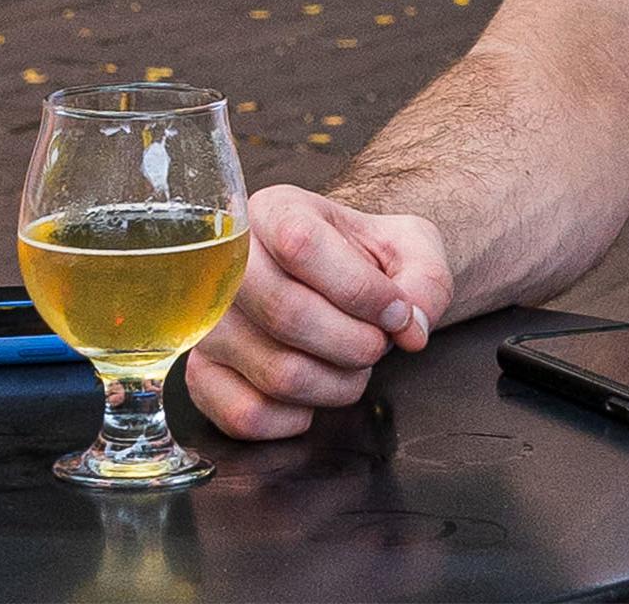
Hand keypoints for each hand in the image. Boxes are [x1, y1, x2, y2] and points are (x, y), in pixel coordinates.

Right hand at [182, 184, 451, 438]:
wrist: (338, 279)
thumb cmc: (368, 260)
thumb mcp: (412, 248)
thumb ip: (426, 279)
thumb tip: (411, 327)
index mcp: (274, 211)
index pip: (300, 244)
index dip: (360, 290)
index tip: (397, 312)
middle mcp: (228, 262)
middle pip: (286, 313)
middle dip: (355, 343)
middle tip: (377, 344)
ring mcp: (209, 321)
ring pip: (276, 371)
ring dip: (338, 384)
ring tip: (353, 365)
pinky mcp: (202, 372)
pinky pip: (245, 415)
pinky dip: (297, 418)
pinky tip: (316, 393)